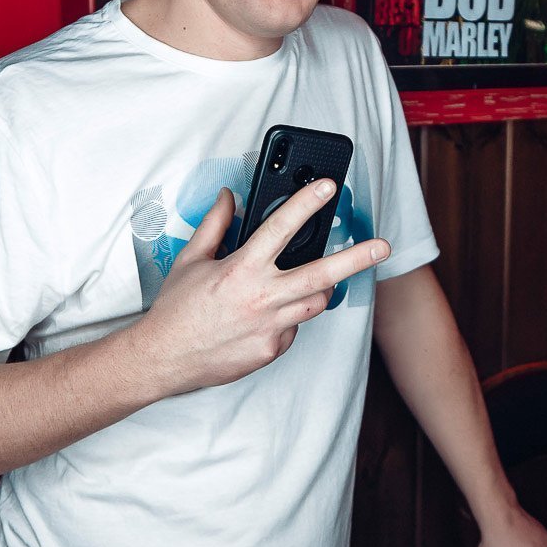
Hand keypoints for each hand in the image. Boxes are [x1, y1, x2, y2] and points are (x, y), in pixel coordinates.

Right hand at [135, 181, 390, 395]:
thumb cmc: (175, 310)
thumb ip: (216, 225)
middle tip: (382, 246)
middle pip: (321, 275)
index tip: (327, 187)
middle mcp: (261, 298)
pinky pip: (293, 329)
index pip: (281, 228)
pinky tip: (264, 317)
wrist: (164, 359)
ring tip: (313, 281)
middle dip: (356, 258)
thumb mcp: (192, 260)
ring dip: (318, 290)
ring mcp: (269, 327)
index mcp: (241, 270)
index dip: (306, 203)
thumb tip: (229, 197)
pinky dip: (287, 319)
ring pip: (315, 304)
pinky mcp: (270, 351)